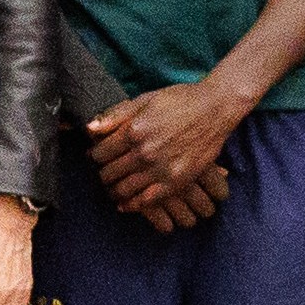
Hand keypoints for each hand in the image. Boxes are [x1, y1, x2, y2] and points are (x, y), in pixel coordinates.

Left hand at [88, 78, 248, 222]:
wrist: (215, 109)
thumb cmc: (180, 100)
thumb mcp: (145, 99)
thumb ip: (115, 115)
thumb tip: (88, 129)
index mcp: (133, 130)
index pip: (99, 153)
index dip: (94, 157)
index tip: (97, 157)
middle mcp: (144, 152)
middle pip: (108, 173)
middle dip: (103, 174)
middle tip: (105, 173)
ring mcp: (160, 169)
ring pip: (123, 190)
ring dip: (114, 191)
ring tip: (114, 188)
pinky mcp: (176, 182)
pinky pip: (146, 201)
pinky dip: (131, 205)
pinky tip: (126, 204)